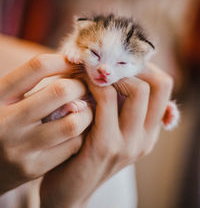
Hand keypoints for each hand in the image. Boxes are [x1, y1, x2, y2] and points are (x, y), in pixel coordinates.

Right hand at [0, 54, 91, 193]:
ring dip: (86, 113)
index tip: (76, 62)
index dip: (63, 60)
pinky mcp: (33, 168)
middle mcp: (7, 121)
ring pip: (73, 123)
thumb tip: (72, 66)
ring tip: (84, 109)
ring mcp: (20, 147)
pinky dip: (80, 134)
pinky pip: (72, 146)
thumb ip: (30, 84)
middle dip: (80, 85)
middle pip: (60, 91)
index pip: (38, 66)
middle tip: (84, 87)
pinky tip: (75, 130)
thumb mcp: (4, 98)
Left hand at [40, 63, 172, 207]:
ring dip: (109, 74)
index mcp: (149, 132)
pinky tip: (78, 84)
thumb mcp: (110, 128)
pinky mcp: (105, 145)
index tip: (120, 60)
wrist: (68, 191)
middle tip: (104, 64)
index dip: (144, 66)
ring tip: (90, 72)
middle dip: (128, 67)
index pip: (163, 85)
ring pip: (135, 89)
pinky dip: (92, 84)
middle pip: (154, 84)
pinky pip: (106, 99)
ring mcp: (128, 143)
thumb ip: (120, 107)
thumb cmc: (85, 151)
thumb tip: (119, 69)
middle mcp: (145, 138)